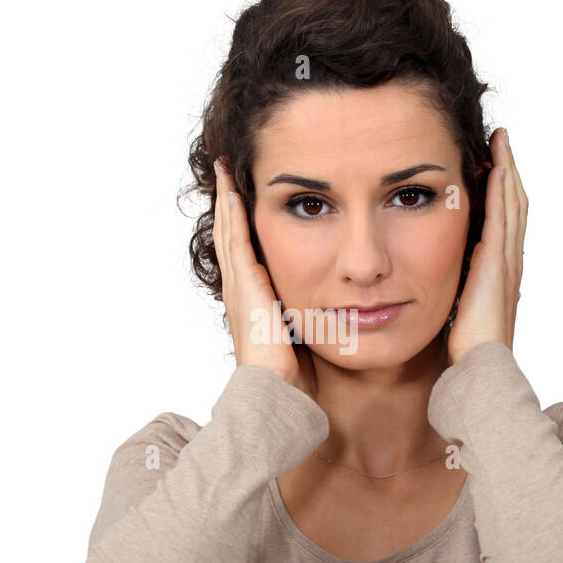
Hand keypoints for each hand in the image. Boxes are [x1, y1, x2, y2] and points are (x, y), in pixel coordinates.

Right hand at [211, 157, 316, 394]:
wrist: (276, 391)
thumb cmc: (294, 375)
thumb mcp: (304, 334)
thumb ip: (311, 316)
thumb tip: (339, 306)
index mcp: (253, 299)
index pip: (245, 250)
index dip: (242, 223)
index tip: (244, 196)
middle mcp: (240, 288)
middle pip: (230, 234)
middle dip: (229, 203)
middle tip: (226, 171)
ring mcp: (239, 285)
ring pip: (228, 231)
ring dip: (226, 200)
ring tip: (224, 171)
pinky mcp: (244, 285)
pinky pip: (235, 241)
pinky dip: (231, 214)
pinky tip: (232, 191)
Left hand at [447, 127, 527, 364]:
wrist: (481, 368)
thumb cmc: (468, 349)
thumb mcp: (462, 308)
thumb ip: (460, 287)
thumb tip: (440, 274)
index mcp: (502, 270)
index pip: (505, 219)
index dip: (502, 189)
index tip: (493, 161)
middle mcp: (510, 262)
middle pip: (514, 204)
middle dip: (508, 170)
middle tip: (501, 139)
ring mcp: (507, 262)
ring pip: (512, 205)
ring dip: (507, 171)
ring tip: (500, 141)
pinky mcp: (497, 266)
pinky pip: (501, 220)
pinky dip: (501, 193)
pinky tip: (495, 169)